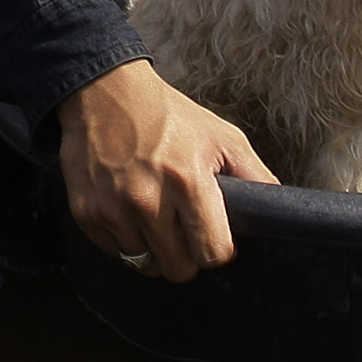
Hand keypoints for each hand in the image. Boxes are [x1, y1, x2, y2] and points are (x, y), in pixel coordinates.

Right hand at [56, 59, 276, 282]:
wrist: (105, 92)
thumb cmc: (168, 115)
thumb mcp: (222, 136)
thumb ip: (255, 176)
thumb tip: (275, 211)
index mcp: (187, 181)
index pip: (213, 254)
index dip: (218, 248)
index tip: (212, 234)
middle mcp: (147, 200)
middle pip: (179, 269)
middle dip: (187, 254)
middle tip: (183, 226)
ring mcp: (112, 209)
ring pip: (145, 264)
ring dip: (154, 248)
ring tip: (154, 214)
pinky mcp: (86, 213)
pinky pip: (114, 253)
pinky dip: (125, 240)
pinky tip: (128, 210)